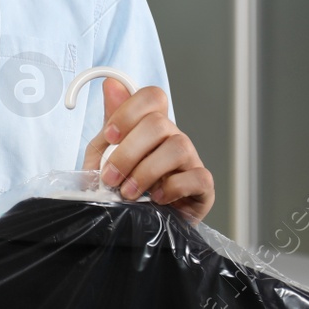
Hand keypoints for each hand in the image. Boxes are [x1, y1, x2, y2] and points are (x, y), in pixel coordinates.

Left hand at [82, 79, 214, 223]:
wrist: (133, 223)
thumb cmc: (122, 185)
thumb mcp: (105, 154)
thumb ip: (110, 123)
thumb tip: (110, 85)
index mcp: (151, 125)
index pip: (153, 97)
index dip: (129, 111)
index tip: (110, 136)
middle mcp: (173, 137)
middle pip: (160, 123)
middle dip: (128, 152)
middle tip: (111, 176)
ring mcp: (191, 160)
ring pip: (178, 147)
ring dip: (146, 171)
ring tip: (128, 192)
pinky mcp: (202, 185)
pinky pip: (196, 177)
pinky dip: (172, 188)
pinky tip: (156, 199)